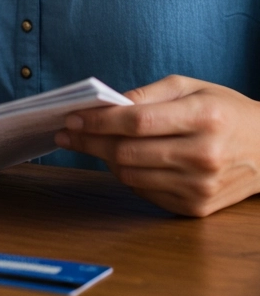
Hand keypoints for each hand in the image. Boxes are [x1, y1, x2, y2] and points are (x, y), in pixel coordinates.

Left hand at [54, 76, 259, 216]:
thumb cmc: (225, 111)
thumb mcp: (192, 87)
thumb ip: (148, 95)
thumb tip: (106, 105)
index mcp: (204, 117)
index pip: (137, 121)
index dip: (99, 121)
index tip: (73, 117)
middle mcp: (203, 155)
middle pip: (127, 152)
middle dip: (91, 141)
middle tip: (69, 133)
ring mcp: (200, 186)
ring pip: (130, 176)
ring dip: (105, 159)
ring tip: (94, 144)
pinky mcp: (196, 208)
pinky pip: (145, 192)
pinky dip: (128, 176)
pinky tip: (124, 161)